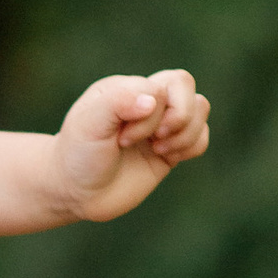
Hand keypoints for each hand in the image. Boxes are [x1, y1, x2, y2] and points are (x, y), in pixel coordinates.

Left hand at [44, 69, 210, 223]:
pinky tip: (166, 157)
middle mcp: (147, 102)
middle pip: (187, 87)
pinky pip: (201, 138)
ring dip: (185, 134)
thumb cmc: (78, 153)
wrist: (76, 191)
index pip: (164, 85)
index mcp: (128, 87)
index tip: (122, 139)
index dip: (152, 115)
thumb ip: (118, 102)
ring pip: (201, 109)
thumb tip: (153, 101)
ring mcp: (161, 125)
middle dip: (178, 118)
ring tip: (158, 150)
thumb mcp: (88, 123)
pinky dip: (192, 147)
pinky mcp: (170, 150)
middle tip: (154, 141)